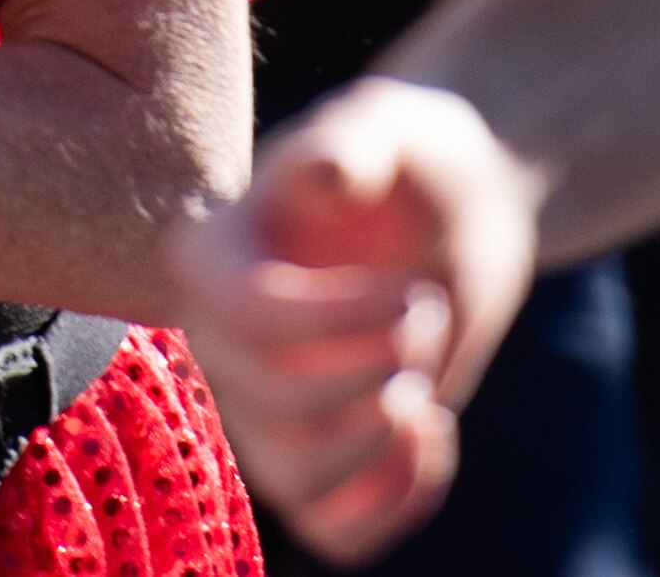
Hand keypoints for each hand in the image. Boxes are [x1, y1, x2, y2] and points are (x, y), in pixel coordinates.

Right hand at [168, 78, 537, 563]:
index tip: (407, 287)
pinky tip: (432, 431)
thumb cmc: (410, 161)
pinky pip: (334, 529)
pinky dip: (394, 502)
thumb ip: (355, 141)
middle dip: (374, 369)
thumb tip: (326, 173)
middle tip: (422, 310)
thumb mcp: (388, 128)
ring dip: (380, 442)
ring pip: (294, 481)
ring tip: (420, 384)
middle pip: (272, 406)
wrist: (449, 213)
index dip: (339, 319)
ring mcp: (264, 407)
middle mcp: (218, 339)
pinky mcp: (319, 458)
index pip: (245, 318)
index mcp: (210, 255)